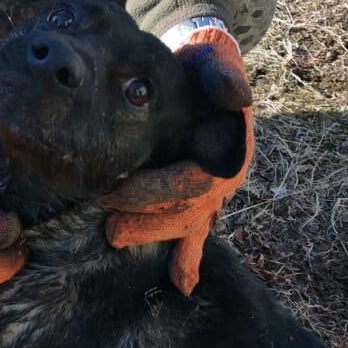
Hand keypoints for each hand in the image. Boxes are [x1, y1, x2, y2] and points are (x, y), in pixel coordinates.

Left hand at [102, 27, 254, 296]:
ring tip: (116, 239)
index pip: (192, 183)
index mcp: (230, 152)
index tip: (118, 192)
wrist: (203, 64)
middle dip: (149, 223)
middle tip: (110, 230)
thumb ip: (224, 77)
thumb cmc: (204, 64)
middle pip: (187, 212)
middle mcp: (224, 178)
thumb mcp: (214, 62)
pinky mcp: (196, 194)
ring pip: (188, 225)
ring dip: (156, 236)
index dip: (156, 191)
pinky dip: (190, 258)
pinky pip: (197, 231)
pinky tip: (182, 285)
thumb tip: (237, 96)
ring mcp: (212, 190)